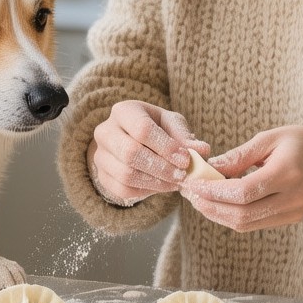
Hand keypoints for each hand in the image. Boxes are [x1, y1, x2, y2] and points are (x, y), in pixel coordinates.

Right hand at [88, 100, 208, 205]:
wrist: (134, 141)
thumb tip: (201, 150)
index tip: (186, 160)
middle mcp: (105, 131)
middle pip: (130, 153)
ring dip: (156, 182)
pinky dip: (145, 191)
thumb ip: (185, 136)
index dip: (166, 147)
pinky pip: (122, 189)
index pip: (142, 129)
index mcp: (124, 111)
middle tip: (182, 176)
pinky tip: (161, 186)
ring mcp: (100, 155)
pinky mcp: (101, 176)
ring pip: (126, 174)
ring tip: (176, 182)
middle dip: (161, 168)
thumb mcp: (172, 124)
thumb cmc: (156, 129)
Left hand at [180, 126, 302, 231]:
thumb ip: (238, 156)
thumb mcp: (268, 138)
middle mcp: (293, 198)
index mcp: (288, 173)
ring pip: (246, 224)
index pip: (244, 192)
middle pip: (243, 214)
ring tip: (199, 199)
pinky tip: (219, 202)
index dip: (214, 191)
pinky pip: (254, 223)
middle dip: (211, 207)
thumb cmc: (297, 142)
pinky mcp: (290, 219)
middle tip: (190, 194)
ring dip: (218, 214)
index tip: (193, 184)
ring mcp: (293, 212)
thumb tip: (208, 168)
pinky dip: (232, 215)